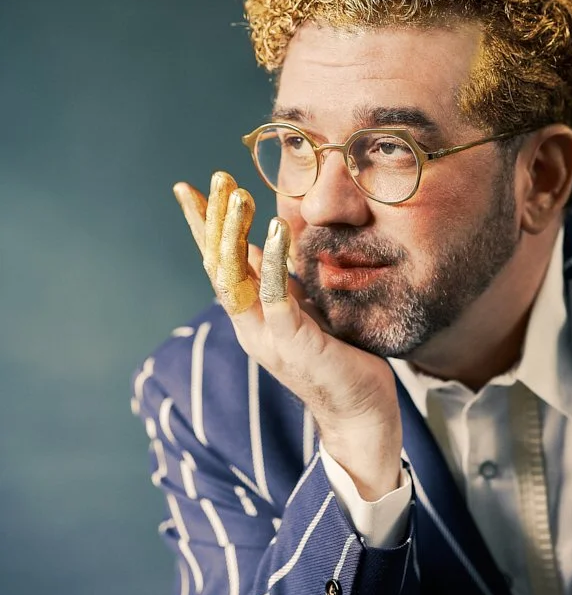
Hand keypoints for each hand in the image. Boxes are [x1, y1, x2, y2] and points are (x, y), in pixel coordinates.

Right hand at [173, 170, 402, 499]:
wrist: (362, 415)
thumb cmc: (340, 361)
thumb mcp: (304, 311)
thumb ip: (280, 285)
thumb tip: (261, 247)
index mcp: (250, 318)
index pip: (217, 263)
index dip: (201, 226)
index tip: (187, 189)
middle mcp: (249, 327)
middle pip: (216, 265)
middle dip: (210, 220)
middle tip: (211, 179)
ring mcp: (267, 337)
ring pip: (236, 277)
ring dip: (232, 233)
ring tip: (234, 194)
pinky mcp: (294, 343)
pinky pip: (276, 295)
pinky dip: (275, 260)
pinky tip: (277, 228)